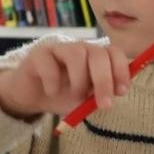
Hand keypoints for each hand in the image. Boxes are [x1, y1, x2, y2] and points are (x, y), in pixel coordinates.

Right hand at [0, 38, 132, 120]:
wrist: (32, 97)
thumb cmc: (63, 96)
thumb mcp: (86, 100)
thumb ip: (100, 94)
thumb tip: (116, 92)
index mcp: (95, 57)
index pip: (114, 53)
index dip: (121, 70)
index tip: (121, 91)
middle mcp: (80, 49)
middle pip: (98, 53)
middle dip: (104, 80)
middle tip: (104, 104)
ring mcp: (59, 49)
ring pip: (76, 54)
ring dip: (79, 80)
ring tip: (75, 97)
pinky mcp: (38, 54)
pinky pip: (49, 63)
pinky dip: (53, 81)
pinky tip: (51, 92)